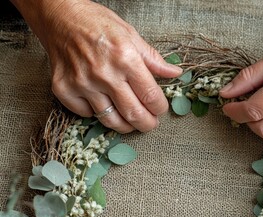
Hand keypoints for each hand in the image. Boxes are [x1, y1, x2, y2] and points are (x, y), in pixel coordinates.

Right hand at [29, 0, 181, 132]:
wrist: (59, 17)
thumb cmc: (96, 23)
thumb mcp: (131, 35)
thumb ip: (153, 59)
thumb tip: (175, 73)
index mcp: (125, 59)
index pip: (150, 96)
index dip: (160, 108)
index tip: (160, 110)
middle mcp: (104, 74)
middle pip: (133, 114)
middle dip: (147, 124)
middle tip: (150, 124)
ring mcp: (82, 84)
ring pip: (110, 120)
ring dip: (125, 125)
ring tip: (131, 122)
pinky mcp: (63, 89)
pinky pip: (86, 114)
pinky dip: (97, 113)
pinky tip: (103, 104)